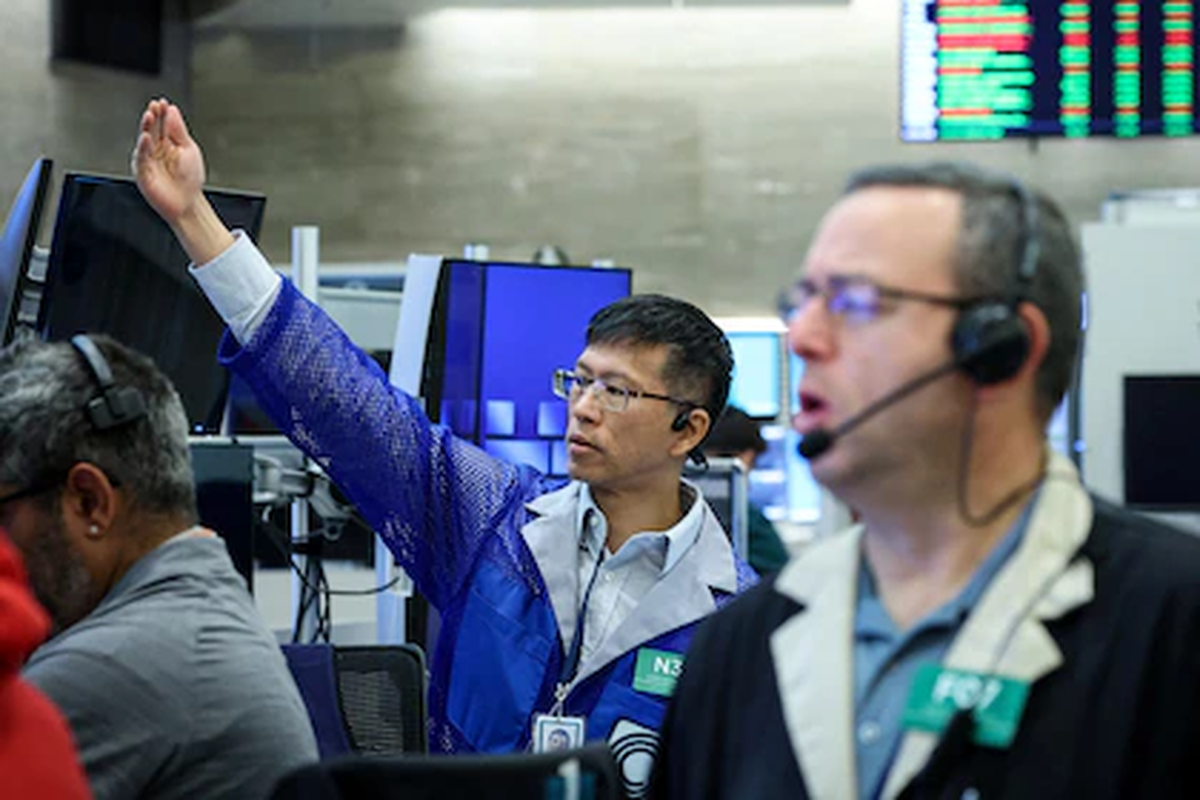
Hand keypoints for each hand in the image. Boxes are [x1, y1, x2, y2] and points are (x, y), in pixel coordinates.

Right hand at [131, 98, 233, 264]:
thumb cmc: (190, 179)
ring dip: (146, 127)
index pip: (162, 124)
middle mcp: (155, 150)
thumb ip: (179, 131)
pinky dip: (142, 147)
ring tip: (150, 115)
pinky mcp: (143, 173)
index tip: (163, 102)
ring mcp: (148, 161)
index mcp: (167, 143)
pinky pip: (141, 158)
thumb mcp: (189, 150)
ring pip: (144, 140)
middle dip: (153, 117)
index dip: (162, 113)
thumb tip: (173, 111)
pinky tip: (146, 137)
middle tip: (155, 106)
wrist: (188, 202)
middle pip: (152, 129)